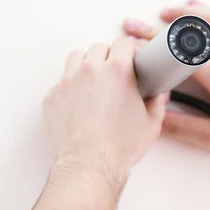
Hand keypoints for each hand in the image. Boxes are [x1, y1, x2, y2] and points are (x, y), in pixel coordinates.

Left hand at [43, 37, 166, 177]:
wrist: (89, 166)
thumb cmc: (118, 147)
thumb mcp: (151, 123)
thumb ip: (157, 102)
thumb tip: (157, 94)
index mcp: (117, 71)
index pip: (123, 43)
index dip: (130, 50)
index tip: (132, 57)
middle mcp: (90, 71)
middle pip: (99, 48)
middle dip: (109, 56)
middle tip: (116, 72)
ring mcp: (67, 83)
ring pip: (77, 58)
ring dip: (88, 64)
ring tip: (95, 80)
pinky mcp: (52, 97)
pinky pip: (62, 81)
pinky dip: (72, 86)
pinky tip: (81, 101)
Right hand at [123, 0, 209, 154]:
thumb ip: (183, 128)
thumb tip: (154, 117)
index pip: (176, 56)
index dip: (149, 52)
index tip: (130, 51)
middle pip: (186, 36)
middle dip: (154, 31)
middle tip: (131, 26)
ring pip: (207, 20)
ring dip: (182, 14)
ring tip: (161, 12)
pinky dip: (206, 12)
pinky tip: (195, 5)